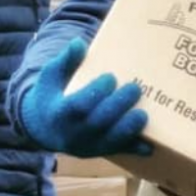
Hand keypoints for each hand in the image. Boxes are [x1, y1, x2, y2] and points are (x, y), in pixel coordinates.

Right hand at [21, 38, 152, 158]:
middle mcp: (73, 134)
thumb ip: (66, 61)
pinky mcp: (101, 152)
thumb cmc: (52, 96)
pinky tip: (150, 146)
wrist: (46, 128)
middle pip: (98, 123)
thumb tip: (79, 43)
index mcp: (59, 114)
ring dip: (129, 129)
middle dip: (118, 107)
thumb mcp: (51, 77)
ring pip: (110, 142)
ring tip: (143, 114)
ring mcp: (88, 146)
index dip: (96, 93)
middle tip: (135, 88)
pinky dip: (134, 150)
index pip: (78, 106)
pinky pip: (118, 152)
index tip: (111, 77)